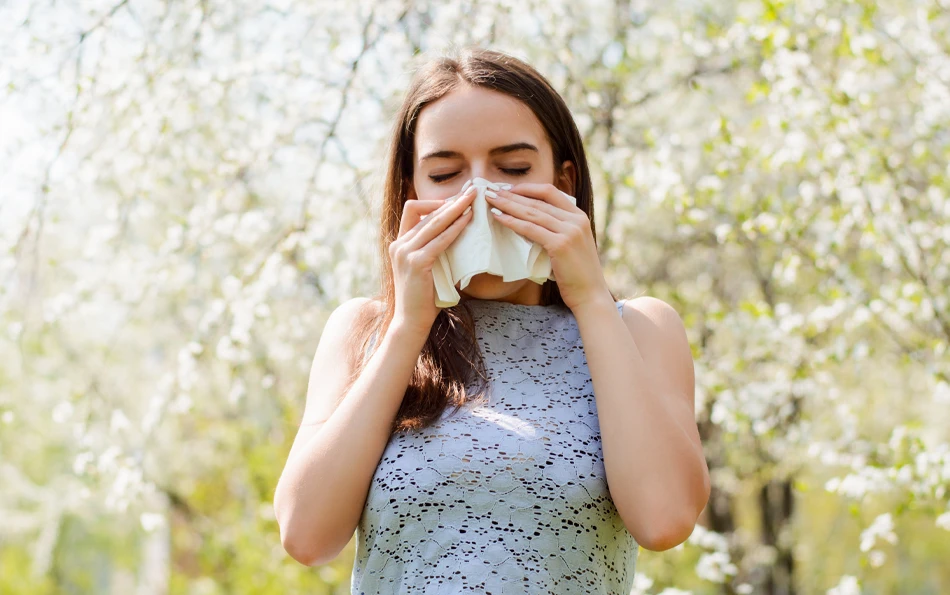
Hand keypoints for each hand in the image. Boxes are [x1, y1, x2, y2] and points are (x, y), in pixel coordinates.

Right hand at [389, 184, 476, 336]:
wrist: (411, 321)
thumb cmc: (425, 298)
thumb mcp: (429, 268)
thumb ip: (438, 250)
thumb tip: (463, 233)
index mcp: (399, 243)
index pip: (413, 209)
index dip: (435, 201)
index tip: (457, 199)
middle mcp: (399, 244)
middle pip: (425, 210)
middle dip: (451, 200)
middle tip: (472, 190)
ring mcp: (405, 252)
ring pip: (433, 221)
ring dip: (455, 209)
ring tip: (473, 200)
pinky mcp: (416, 262)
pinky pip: (440, 239)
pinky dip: (455, 228)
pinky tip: (468, 221)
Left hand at [484, 182, 611, 310]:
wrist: (591, 295)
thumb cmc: (578, 274)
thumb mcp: (571, 244)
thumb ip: (557, 230)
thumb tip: (529, 223)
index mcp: (579, 216)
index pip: (550, 192)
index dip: (527, 188)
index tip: (509, 189)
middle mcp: (576, 219)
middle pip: (538, 201)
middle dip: (512, 195)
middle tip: (491, 191)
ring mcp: (569, 231)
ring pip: (532, 212)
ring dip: (508, 204)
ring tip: (490, 200)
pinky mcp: (560, 244)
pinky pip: (530, 229)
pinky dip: (512, 221)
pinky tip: (499, 217)